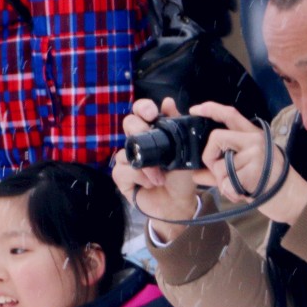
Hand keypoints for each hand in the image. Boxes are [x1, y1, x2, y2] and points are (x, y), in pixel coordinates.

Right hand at [112, 98, 207, 238]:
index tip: (151, 113)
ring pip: (124, 150)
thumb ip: (177, 126)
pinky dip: (137, 177)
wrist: (179, 204)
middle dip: (138, 129)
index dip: (143, 108)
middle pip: (128, 124)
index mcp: (153, 134)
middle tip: (149, 135)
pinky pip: (121, 170)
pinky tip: (149, 184)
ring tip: (160, 176)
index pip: (141, 112)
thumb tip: (168, 101)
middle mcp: (139, 144)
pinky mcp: (123, 178)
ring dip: (145, 165)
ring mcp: (128, 160)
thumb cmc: (182, 178)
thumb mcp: (184, 150)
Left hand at [190, 101, 306, 224]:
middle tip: (219, 172)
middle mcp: (254, 139)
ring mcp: (255, 154)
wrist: (291, 198)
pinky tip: (243, 193)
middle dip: (209, 157)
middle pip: (216, 137)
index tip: (194, 110)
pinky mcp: (254, 170)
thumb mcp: (247, 166)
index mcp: (252, 134)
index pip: (230, 114)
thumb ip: (221, 166)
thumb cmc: (268, 182)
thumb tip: (195, 172)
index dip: (210, 109)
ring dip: (222, 182)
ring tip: (239, 187)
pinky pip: (226, 183)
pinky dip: (229, 193)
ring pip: (219, 166)